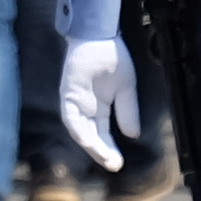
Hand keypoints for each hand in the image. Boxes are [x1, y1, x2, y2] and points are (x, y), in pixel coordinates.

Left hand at [58, 35, 140, 166]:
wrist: (101, 35)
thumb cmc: (113, 58)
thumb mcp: (126, 88)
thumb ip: (128, 111)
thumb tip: (133, 135)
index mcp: (99, 108)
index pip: (103, 135)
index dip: (110, 150)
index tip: (119, 164)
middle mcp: (85, 109)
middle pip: (91, 136)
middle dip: (101, 152)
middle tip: (113, 165)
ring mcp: (74, 102)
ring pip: (80, 130)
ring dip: (90, 145)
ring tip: (104, 157)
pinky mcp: (67, 94)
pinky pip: (70, 116)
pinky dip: (78, 128)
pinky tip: (87, 139)